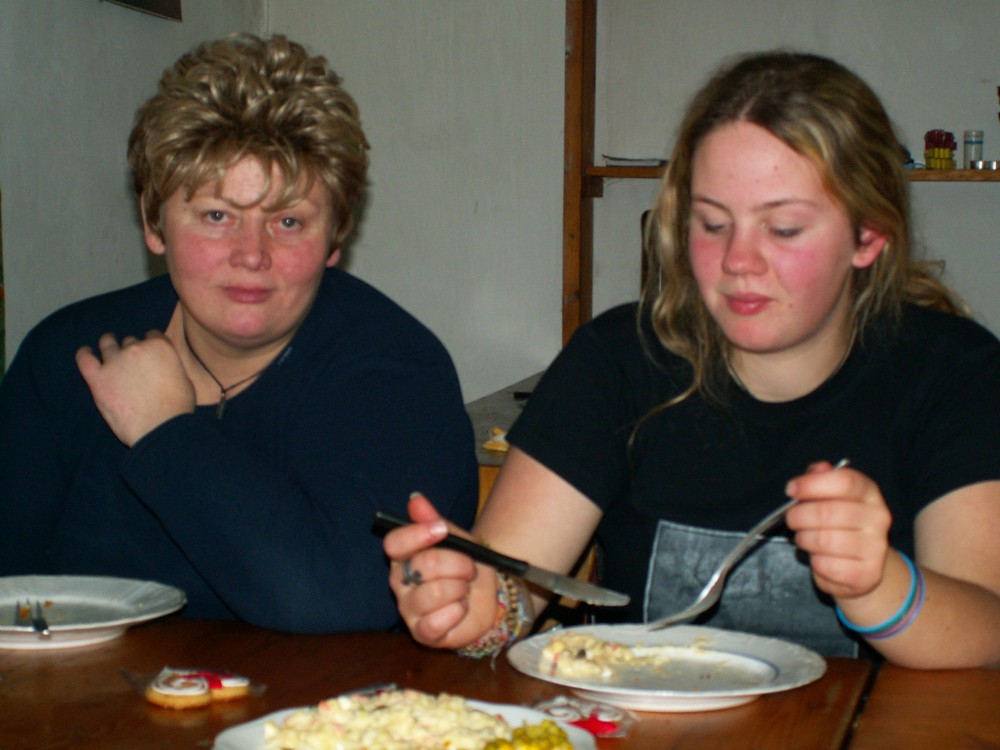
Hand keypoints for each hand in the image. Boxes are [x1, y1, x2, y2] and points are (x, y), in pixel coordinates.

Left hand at [75, 331, 195, 446]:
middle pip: (131, 341)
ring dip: (108, 344)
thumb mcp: (184, 379)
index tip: (150, 351)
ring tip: (108, 346)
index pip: (153, 335)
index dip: (151, 342)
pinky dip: (84, 354)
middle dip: (133, 349)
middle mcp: (136, 348)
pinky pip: (85, 359)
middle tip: (134, 362)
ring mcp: (114, 362)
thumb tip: (165, 367)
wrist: (161, 428)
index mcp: (160, 347)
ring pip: (108, 344)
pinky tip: (85, 352)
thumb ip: (171, 366)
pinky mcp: (98, 379)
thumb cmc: (178, 408)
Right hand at [383, 493, 495, 648]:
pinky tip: (461, 608)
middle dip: (458, 563)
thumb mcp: (454, 536)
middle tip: (469, 567)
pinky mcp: (422, 633)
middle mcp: (399, 582)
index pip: (394, 543)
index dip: (418, 535)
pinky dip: (458, 612)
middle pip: (424, 565)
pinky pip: (437, 621)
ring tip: (464, 589)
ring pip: (434, 593)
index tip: (442, 530)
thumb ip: (432, 519)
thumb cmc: (464, 563)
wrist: (487, 593)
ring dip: (460, 588)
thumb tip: (415, 499)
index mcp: (402, 556)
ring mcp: (409, 609)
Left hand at [784, 460, 892, 599]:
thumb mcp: (830, 496)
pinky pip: (827, 566)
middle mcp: (878, 518)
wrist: (864, 563)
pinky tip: (818, 558)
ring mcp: (876, 547)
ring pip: (824, 540)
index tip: (791, 490)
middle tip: (792, 519)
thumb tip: (818, 469)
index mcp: (869, 492)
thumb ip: (820, 479)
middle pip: (828, 512)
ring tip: (804, 538)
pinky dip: (815, 562)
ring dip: (804, 539)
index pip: (844, 481)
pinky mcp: (868, 574)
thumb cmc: (840, 523)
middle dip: (799, 516)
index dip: (812, 484)